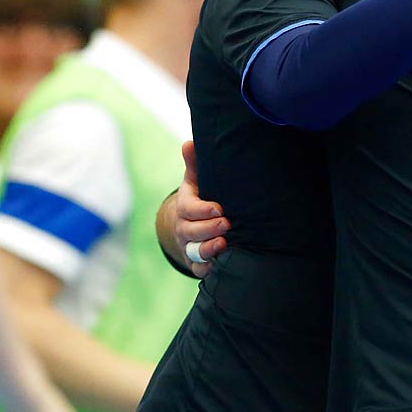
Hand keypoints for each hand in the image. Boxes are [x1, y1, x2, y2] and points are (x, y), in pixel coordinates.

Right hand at [162, 142, 228, 278]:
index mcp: (184, 206)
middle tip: (228, 225)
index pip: (188, 208)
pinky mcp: (195, 262)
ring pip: (194, 251)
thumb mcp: (197, 180)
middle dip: (209, 229)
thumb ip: (195, 163)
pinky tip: (221, 266)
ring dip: (209, 249)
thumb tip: (190, 142)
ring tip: (225, 244)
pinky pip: (198, 270)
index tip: (219, 209)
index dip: (202, 210)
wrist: (191, 224)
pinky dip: (208, 270)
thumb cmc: (200, 197)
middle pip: (191, 231)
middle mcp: (183, 227)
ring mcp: (188, 246)